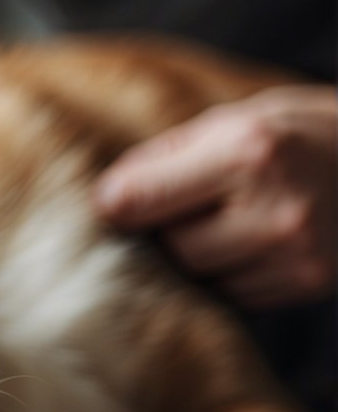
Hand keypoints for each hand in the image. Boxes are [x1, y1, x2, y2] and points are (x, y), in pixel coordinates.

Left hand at [93, 86, 336, 307]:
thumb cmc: (303, 132)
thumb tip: (103, 197)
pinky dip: (229, 273)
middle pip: (169, 246)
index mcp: (249, 151)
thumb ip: (167, 155)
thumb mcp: (237, 118)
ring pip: (199, 276)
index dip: (113, 203)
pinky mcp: (307, 283)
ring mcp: (296, 253)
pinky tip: (252, 243)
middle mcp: (276, 207)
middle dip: (165, 229)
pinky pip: (233, 293)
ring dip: (196, 256)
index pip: (136, 200)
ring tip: (224, 222)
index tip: (111, 203)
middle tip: (183, 208)